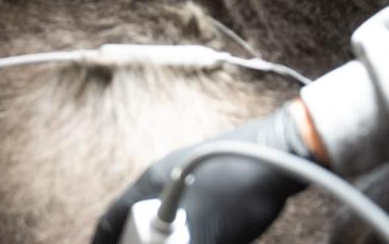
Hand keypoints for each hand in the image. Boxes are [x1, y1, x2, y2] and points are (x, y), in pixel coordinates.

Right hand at [93, 106, 317, 243]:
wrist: (285, 153)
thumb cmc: (238, 186)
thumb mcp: (205, 231)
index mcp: (151, 182)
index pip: (112, 218)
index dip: (103, 241)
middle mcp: (166, 180)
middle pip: (140, 223)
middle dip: (141, 243)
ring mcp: (191, 183)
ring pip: (171, 226)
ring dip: (173, 240)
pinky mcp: (215, 190)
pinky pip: (195, 222)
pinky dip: (196, 237)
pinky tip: (213, 241)